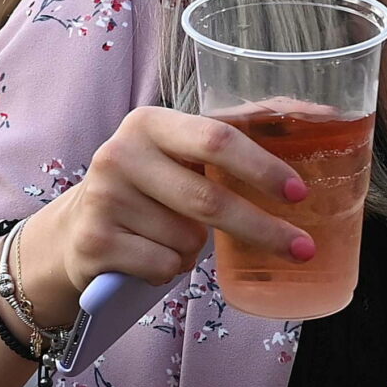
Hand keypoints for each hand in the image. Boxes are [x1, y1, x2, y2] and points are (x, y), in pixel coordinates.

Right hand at [14, 106, 314, 321]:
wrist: (73, 233)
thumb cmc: (146, 192)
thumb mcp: (174, 157)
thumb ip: (225, 145)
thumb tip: (313, 116)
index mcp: (149, 123)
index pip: (215, 138)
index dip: (262, 167)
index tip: (299, 193)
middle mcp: (121, 154)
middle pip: (209, 200)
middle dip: (263, 229)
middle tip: (301, 249)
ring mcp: (103, 198)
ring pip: (188, 242)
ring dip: (194, 250)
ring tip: (167, 238)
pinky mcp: (95, 242)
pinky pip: (164, 267)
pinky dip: (168, 270)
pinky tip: (145, 256)